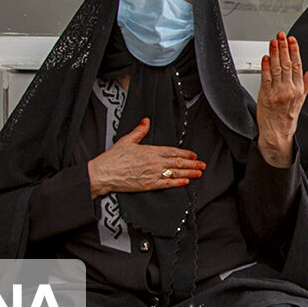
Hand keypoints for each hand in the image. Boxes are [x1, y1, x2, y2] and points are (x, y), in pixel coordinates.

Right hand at [87, 118, 204, 198]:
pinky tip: (186, 182)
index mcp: (150, 150)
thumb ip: (139, 131)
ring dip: (189, 173)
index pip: (172, 151)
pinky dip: (177, 183)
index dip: (185, 153)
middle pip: (177, 162)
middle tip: (202, 165)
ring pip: (175, 173)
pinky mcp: (148, 185)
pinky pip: (166, 184)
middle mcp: (154, 162)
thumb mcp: (126, 140)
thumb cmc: (113, 158)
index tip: (194, 155)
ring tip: (199, 173)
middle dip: (192, 164)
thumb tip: (146, 121)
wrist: (104, 173)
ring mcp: (152, 174)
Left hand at [256, 32, 307, 167]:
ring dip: (275, 53)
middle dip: (284, 48)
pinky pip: (265, 78)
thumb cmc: (288, 117)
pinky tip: (266, 57)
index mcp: (298, 89)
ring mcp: (277, 93)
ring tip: (274, 42)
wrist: (277, 133)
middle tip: (281, 36)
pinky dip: (265, 67)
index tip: (292, 40)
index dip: (294, 51)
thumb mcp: (301, 99)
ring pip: (277, 69)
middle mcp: (288, 90)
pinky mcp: (265, 96)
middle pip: (287, 65)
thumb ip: (307, 82)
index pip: (297, 65)